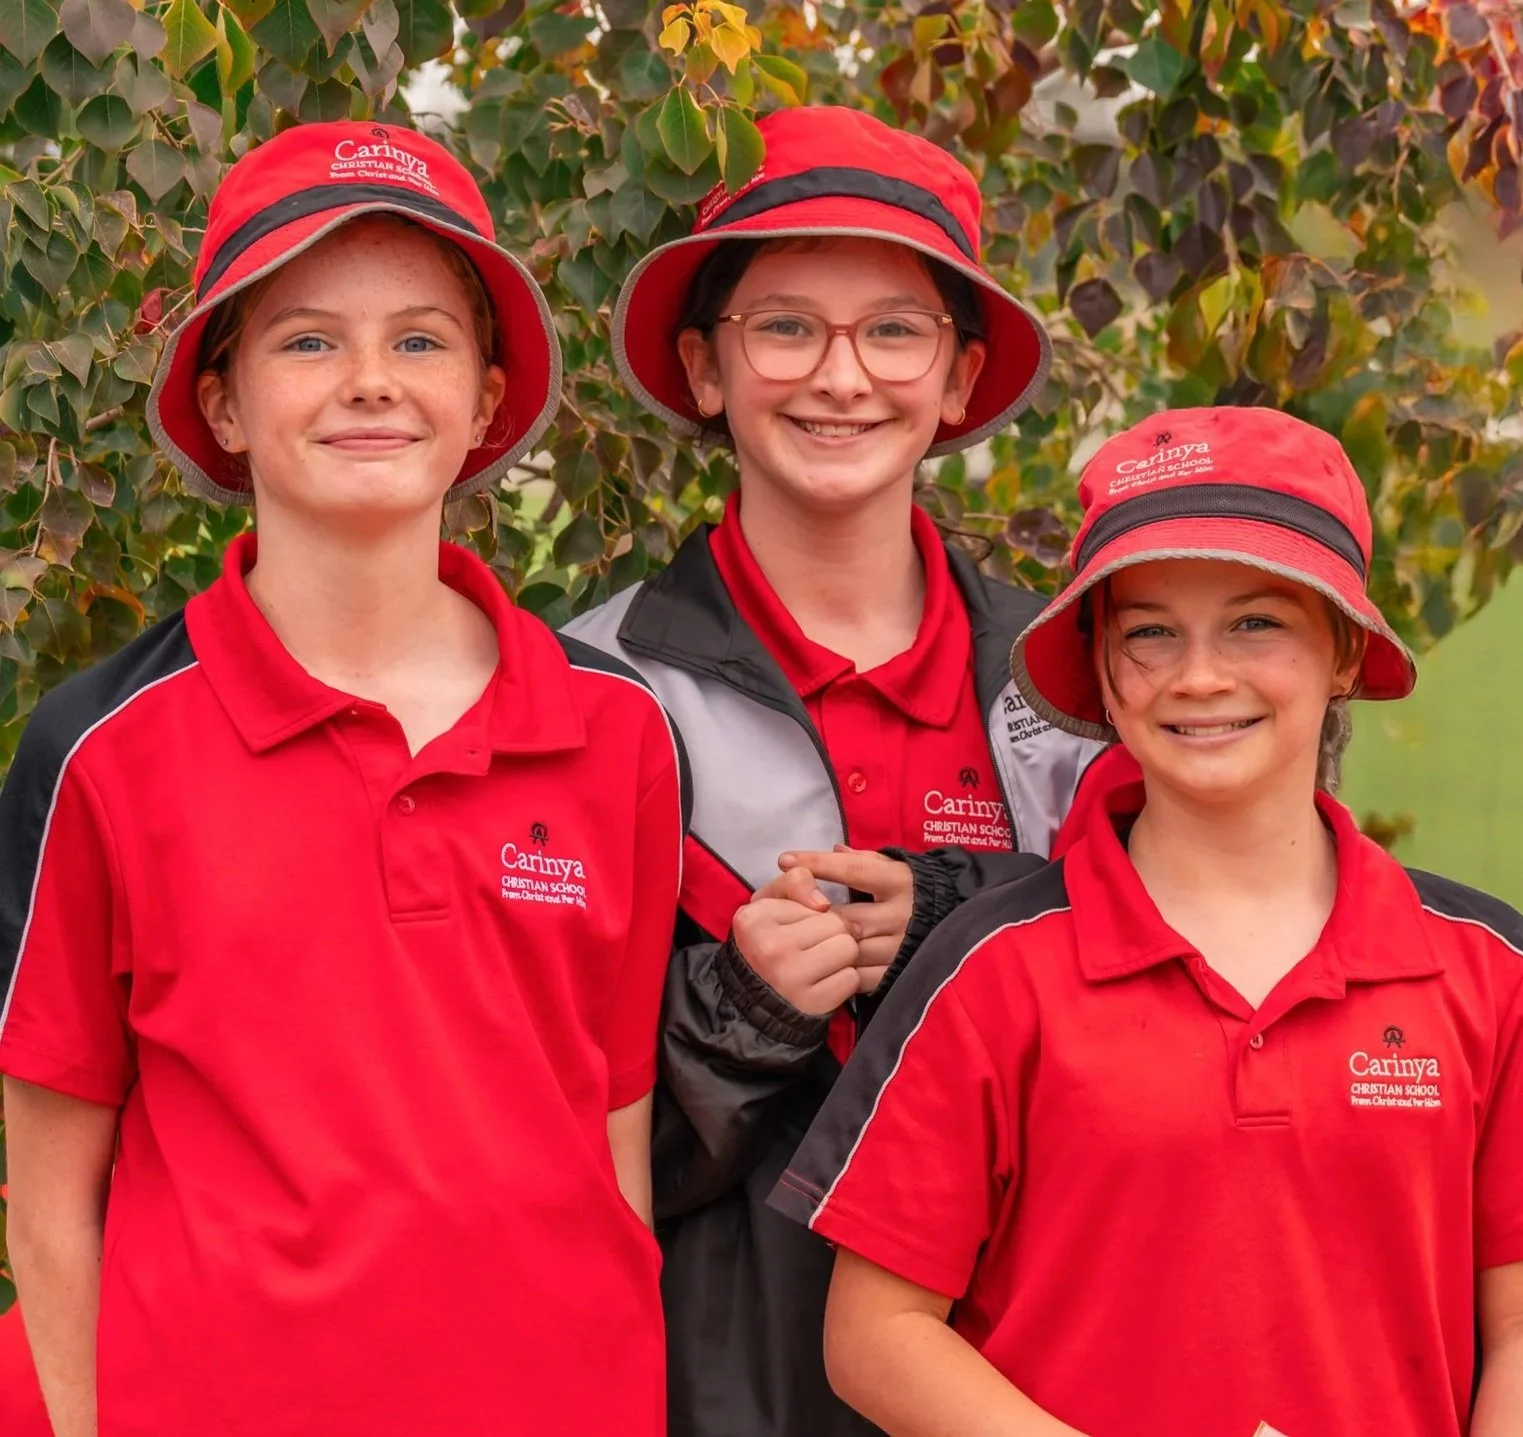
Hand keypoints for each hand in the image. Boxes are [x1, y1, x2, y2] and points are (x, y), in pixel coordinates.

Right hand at [731, 865, 861, 1015]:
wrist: (755, 997)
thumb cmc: (768, 943)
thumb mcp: (770, 902)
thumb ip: (796, 881)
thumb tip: (822, 902)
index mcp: (756, 919)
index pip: (820, 904)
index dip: (817, 915)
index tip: (799, 928)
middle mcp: (771, 949)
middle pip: (839, 925)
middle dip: (833, 934)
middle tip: (813, 947)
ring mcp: (791, 979)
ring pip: (849, 949)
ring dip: (842, 956)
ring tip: (820, 962)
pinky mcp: (811, 1003)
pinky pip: (852, 979)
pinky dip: (843, 980)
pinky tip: (823, 981)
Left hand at [779, 846, 912, 995]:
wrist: (958, 919)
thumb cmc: (912, 889)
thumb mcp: (893, 867)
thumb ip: (863, 860)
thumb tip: (835, 848)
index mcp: (899, 880)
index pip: (853, 869)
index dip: (818, 863)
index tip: (786, 860)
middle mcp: (903, 912)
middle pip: (848, 917)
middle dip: (815, 918)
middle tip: (786, 917)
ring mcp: (903, 945)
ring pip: (853, 948)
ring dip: (824, 946)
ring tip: (799, 942)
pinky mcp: (902, 971)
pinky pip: (864, 977)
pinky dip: (841, 971)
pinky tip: (825, 965)